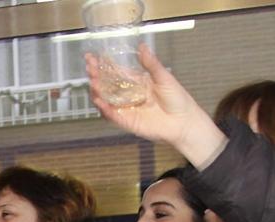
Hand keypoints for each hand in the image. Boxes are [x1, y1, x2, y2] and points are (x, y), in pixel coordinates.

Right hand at [85, 44, 225, 167]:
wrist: (184, 121)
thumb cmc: (178, 99)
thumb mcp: (164, 77)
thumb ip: (151, 64)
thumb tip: (142, 47)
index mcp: (137, 83)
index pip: (116, 73)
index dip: (103, 65)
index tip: (91, 57)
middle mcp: (129, 95)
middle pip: (107, 86)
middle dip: (96, 77)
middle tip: (89, 69)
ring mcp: (127, 109)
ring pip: (106, 100)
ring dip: (98, 93)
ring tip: (93, 84)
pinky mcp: (127, 122)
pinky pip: (112, 116)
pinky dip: (105, 109)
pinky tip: (100, 102)